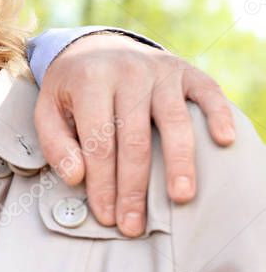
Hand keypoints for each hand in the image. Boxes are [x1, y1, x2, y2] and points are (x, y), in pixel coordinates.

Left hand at [34, 33, 234, 236]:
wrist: (94, 46)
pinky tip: (222, 142)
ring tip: (180, 198)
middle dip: (134, 187)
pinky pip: (208, 94)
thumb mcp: (48, 109)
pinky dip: (218, 116)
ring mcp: (160, 71)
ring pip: (174, 122)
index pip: (98, 142)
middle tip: (134, 225)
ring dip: (179, 163)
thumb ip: (55, 143)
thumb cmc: (71, 89)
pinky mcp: (186, 71)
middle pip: (135, 139)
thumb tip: (76, 177)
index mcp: (90, 81)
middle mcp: (127, 73)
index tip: (107, 216)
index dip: (102, 183)